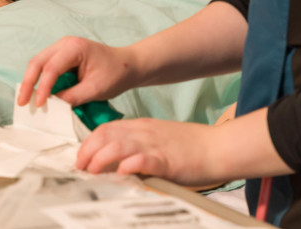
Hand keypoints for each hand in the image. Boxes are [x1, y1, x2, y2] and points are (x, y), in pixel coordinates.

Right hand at [17, 35, 136, 108]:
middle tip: (21, 102)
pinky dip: (39, 80)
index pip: (52, 68)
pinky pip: (46, 67)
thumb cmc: (115, 74)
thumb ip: (73, 97)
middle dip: (29, 82)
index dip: (43, 88)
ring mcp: (62, 48)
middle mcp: (65, 44)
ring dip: (32, 81)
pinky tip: (36, 93)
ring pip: (39, 63)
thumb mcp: (96, 89)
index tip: (39, 105)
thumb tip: (52, 106)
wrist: (128, 65)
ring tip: (25, 100)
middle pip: (38, 61)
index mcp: (75, 48)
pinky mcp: (62, 56)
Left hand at [76, 119, 218, 184]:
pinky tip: (121, 173)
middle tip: (81, 167)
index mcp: (142, 127)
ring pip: (118, 145)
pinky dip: (128, 165)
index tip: (82, 157)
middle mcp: (145, 133)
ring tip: (92, 171)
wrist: (219, 147)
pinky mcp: (167, 160)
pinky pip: (143, 159)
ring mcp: (155, 145)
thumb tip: (118, 161)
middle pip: (106, 135)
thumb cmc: (192, 148)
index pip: (107, 129)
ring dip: (101, 158)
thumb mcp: (160, 139)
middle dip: (88, 151)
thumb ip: (140, 146)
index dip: (89, 143)